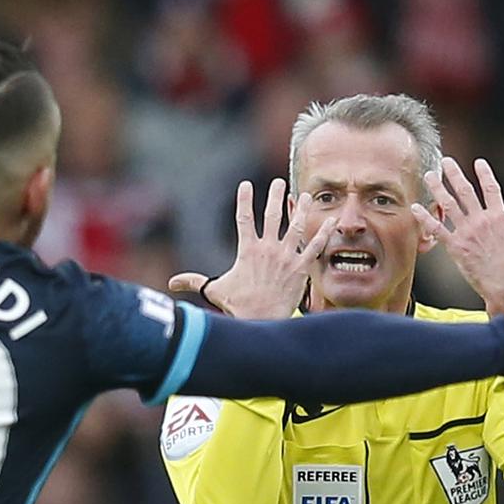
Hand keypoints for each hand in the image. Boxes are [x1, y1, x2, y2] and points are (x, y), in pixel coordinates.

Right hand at [169, 179, 335, 319]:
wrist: (261, 320)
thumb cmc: (239, 306)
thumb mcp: (215, 290)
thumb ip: (195, 281)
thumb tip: (172, 283)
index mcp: (248, 250)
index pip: (244, 218)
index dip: (244, 200)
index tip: (245, 185)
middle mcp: (268, 249)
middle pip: (272, 215)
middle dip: (274, 196)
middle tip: (277, 182)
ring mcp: (286, 257)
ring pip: (296, 226)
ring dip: (301, 209)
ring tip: (304, 196)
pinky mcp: (301, 268)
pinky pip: (316, 247)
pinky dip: (324, 233)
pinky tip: (331, 220)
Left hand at [411, 157, 503, 317]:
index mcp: (502, 218)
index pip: (493, 189)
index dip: (485, 174)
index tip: (478, 162)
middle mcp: (483, 221)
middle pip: (466, 191)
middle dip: (454, 174)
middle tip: (446, 161)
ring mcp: (468, 233)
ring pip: (449, 205)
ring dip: (437, 189)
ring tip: (429, 176)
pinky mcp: (456, 247)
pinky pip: (437, 229)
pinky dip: (425, 218)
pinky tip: (415, 207)